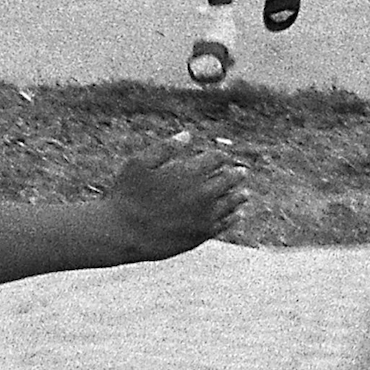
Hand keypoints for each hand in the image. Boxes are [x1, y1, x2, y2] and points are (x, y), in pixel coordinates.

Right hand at [103, 132, 248, 259]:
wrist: (123, 233)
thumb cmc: (127, 194)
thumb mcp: (139, 163)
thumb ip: (165, 147)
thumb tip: (187, 135)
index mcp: (189, 172)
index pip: (216, 158)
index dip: (219, 156)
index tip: (220, 156)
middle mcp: (203, 193)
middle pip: (229, 179)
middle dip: (236, 174)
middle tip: (242, 172)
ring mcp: (205, 215)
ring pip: (232, 203)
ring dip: (240, 196)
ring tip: (245, 194)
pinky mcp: (203, 234)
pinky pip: (226, 223)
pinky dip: (235, 217)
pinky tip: (238, 214)